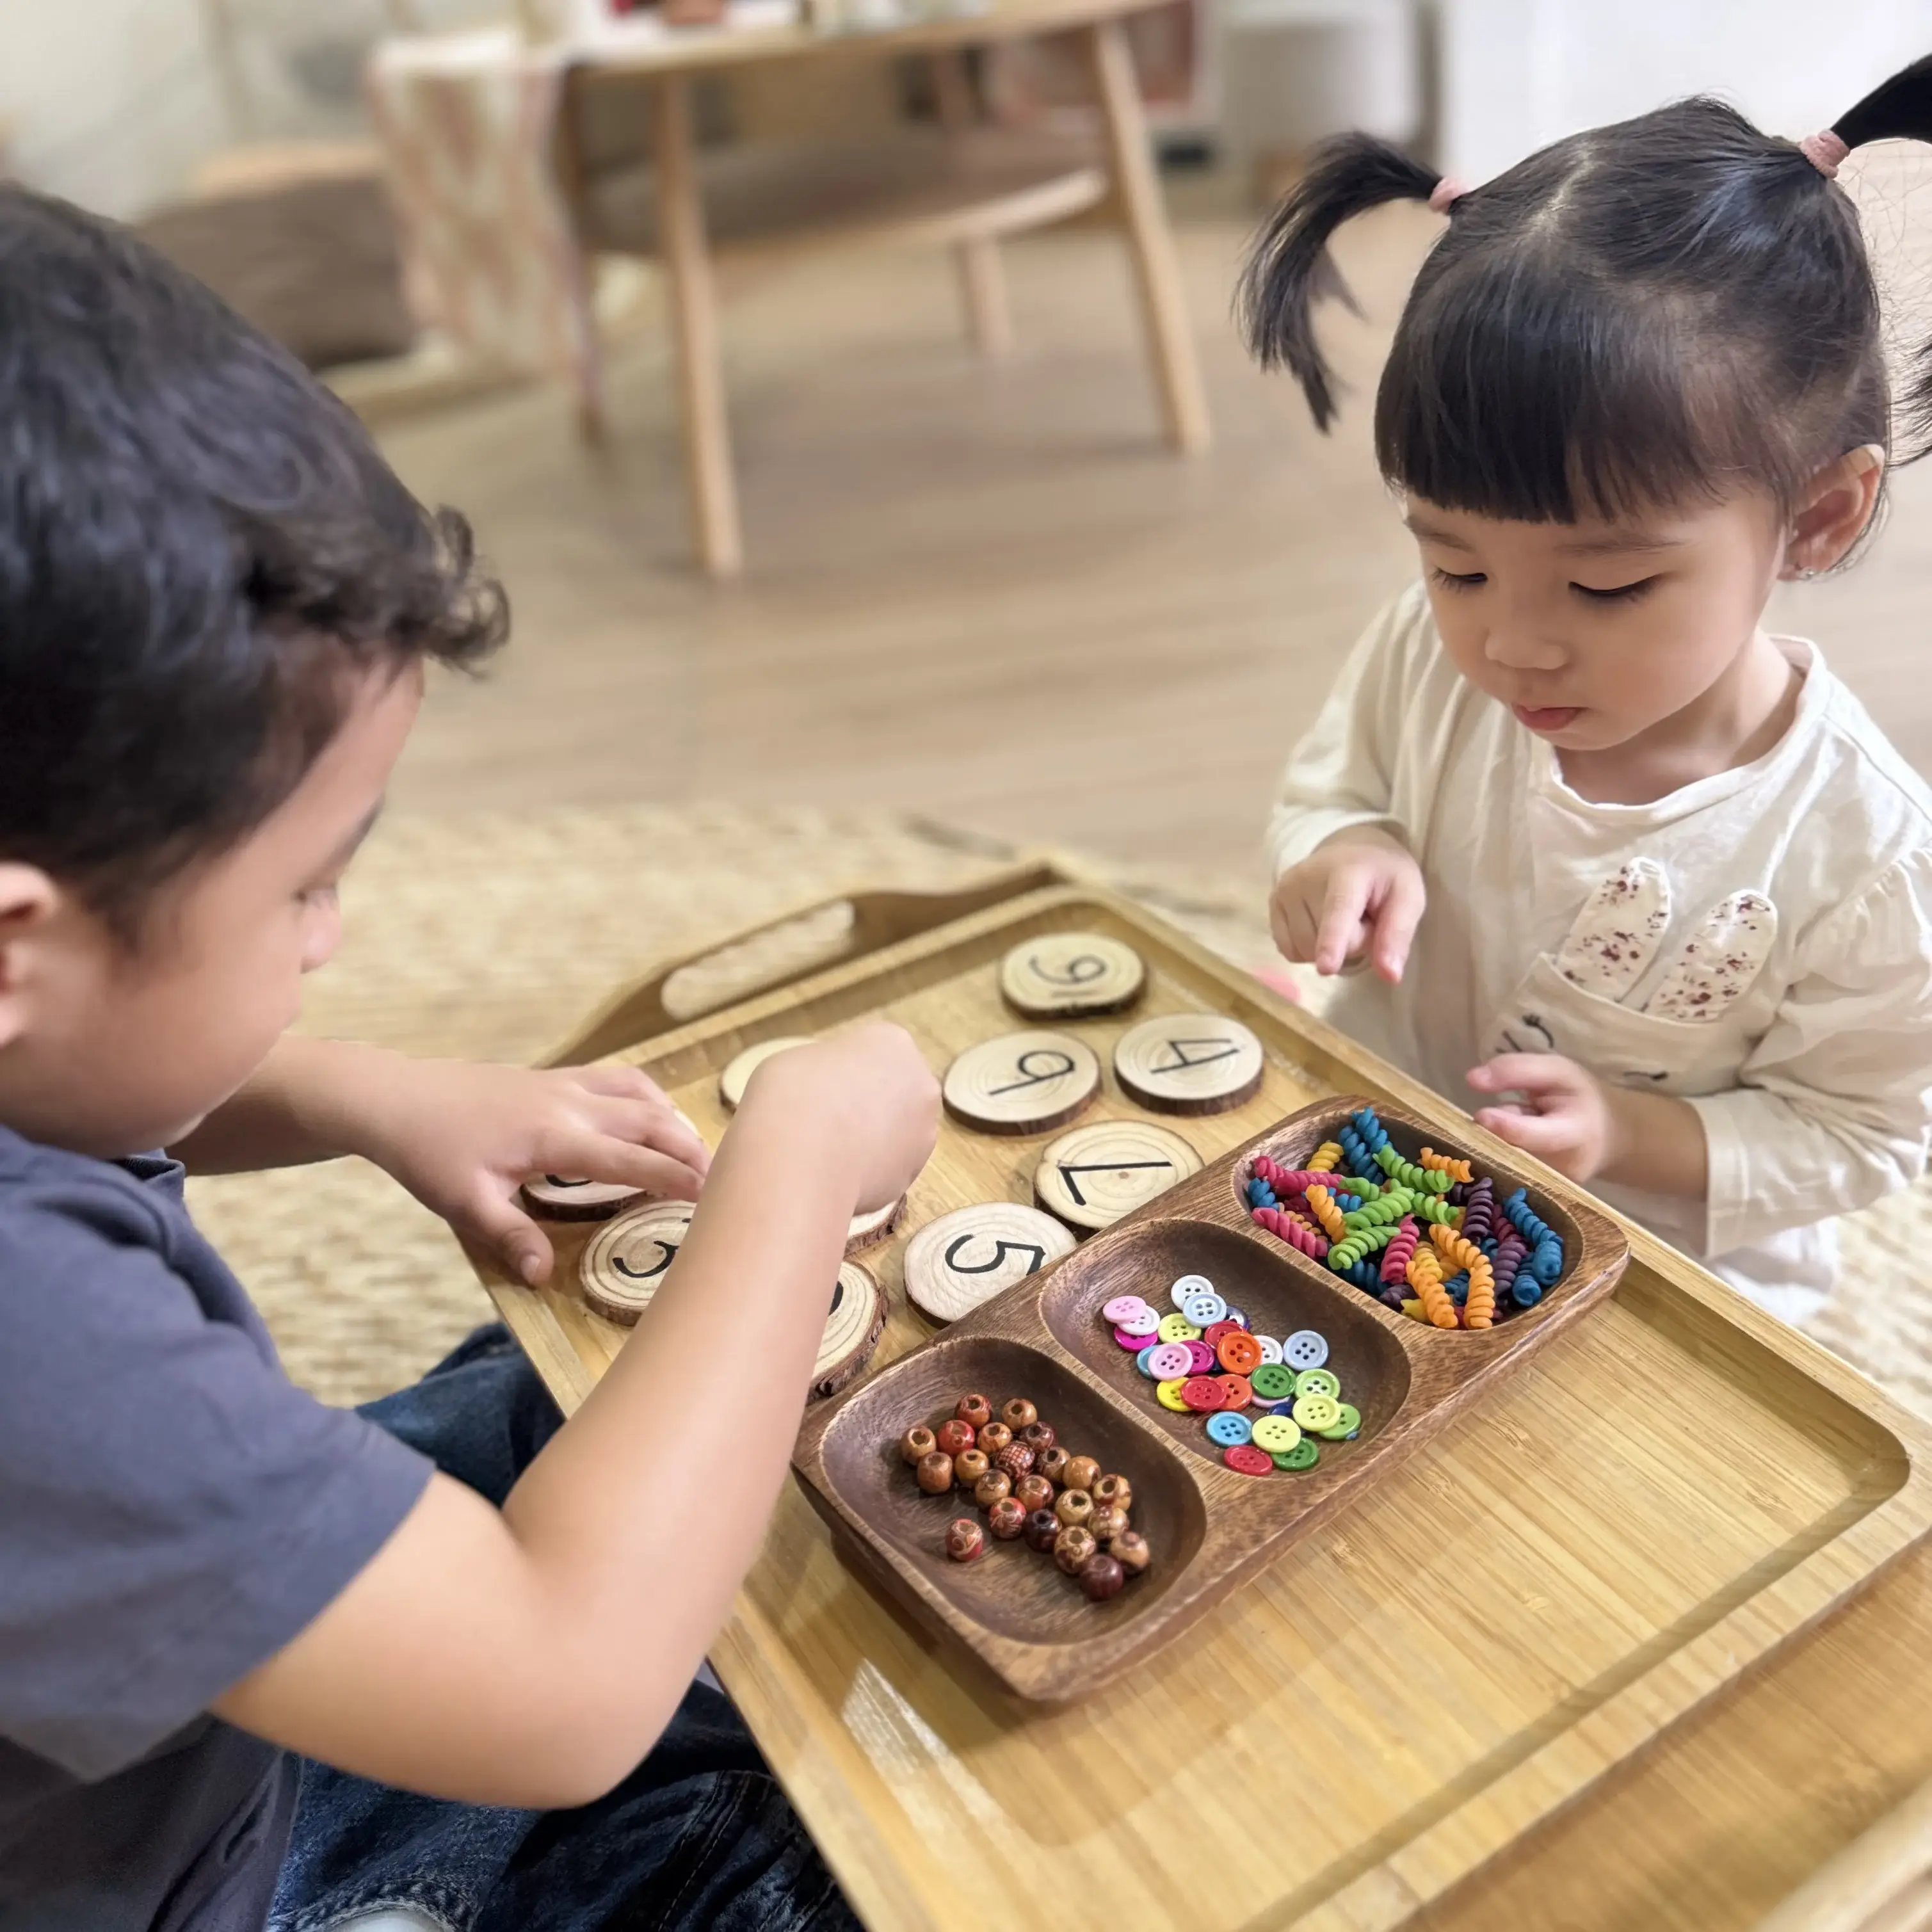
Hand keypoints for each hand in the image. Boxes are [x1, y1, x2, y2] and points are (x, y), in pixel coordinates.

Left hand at [359, 1059, 710, 1286]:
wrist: (397, 1097)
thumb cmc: (429, 1153)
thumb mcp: (464, 1204)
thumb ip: (510, 1237)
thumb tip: (546, 1277)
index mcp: (554, 1137)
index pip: (632, 1158)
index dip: (675, 1177)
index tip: (712, 1195)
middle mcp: (570, 1103)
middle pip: (649, 1121)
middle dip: (690, 1149)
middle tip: (724, 1180)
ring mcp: (564, 1083)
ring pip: (640, 1094)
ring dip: (674, 1119)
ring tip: (698, 1150)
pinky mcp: (555, 1076)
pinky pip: (617, 1078)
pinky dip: (647, 1095)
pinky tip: (653, 1113)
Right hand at [740, 1021, 938, 1212]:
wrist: (799, 1161)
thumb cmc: (792, 1095)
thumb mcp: (796, 1061)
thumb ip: (826, 1069)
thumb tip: (828, 1090)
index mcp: (893, 1042)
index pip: (874, 1052)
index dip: (845, 1071)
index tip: (821, 1087)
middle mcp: (920, 1083)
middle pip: (894, 1090)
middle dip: (869, 1104)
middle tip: (829, 1118)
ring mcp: (923, 1131)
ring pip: (896, 1131)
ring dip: (873, 1139)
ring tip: (831, 1152)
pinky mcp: (912, 1174)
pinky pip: (887, 1169)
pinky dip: (868, 1172)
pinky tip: (838, 1176)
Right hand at [1271, 829, 1424, 980]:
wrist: (1352, 851)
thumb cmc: (1384, 877)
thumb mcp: (1408, 898)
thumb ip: (1398, 935)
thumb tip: (1390, 976)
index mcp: (1349, 871)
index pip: (1338, 911)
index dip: (1332, 942)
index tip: (1326, 968)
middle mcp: (1307, 876)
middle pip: (1326, 941)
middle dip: (1351, 943)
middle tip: (1362, 918)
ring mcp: (1285, 889)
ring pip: (1306, 950)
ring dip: (1329, 948)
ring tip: (1343, 920)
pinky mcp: (1273, 901)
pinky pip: (1289, 950)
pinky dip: (1309, 948)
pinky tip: (1320, 924)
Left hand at [1465, 1054, 1616, 1183]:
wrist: (1606, 1137)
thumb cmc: (1581, 1099)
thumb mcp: (1558, 1073)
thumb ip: (1518, 1071)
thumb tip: (1473, 1079)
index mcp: (1577, 1133)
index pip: (1542, 1135)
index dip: (1510, 1127)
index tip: (1482, 1115)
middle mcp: (1563, 1169)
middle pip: (1513, 1152)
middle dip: (1492, 1134)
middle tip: (1487, 1116)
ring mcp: (1548, 1186)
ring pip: (1503, 1160)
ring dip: (1496, 1140)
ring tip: (1519, 1129)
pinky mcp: (1535, 1193)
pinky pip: (1504, 1170)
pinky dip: (1499, 1151)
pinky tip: (1514, 1142)